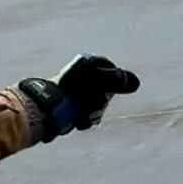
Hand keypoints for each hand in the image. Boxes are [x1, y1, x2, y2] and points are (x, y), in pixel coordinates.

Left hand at [18, 55, 140, 141]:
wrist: (47, 107)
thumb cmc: (74, 91)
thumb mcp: (100, 82)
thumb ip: (119, 80)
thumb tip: (135, 83)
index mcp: (88, 63)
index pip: (114, 75)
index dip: (115, 86)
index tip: (107, 92)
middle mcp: (82, 74)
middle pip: (105, 93)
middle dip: (101, 103)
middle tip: (92, 106)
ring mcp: (75, 90)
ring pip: (95, 105)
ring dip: (92, 114)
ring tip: (81, 115)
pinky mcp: (69, 104)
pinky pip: (83, 112)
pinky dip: (82, 118)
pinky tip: (76, 120)